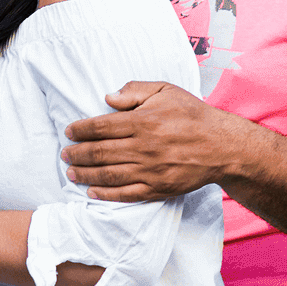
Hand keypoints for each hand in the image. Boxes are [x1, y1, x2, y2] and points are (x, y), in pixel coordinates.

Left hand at [60, 81, 238, 201]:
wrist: (223, 147)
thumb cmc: (192, 114)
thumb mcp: (165, 90)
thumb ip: (134, 90)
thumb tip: (108, 98)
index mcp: (143, 121)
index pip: (102, 126)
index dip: (81, 130)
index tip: (69, 132)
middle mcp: (144, 147)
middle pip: (100, 152)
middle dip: (77, 154)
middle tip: (64, 154)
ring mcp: (150, 171)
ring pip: (109, 175)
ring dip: (86, 175)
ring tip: (71, 172)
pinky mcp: (158, 188)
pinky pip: (127, 194)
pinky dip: (106, 195)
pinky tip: (92, 193)